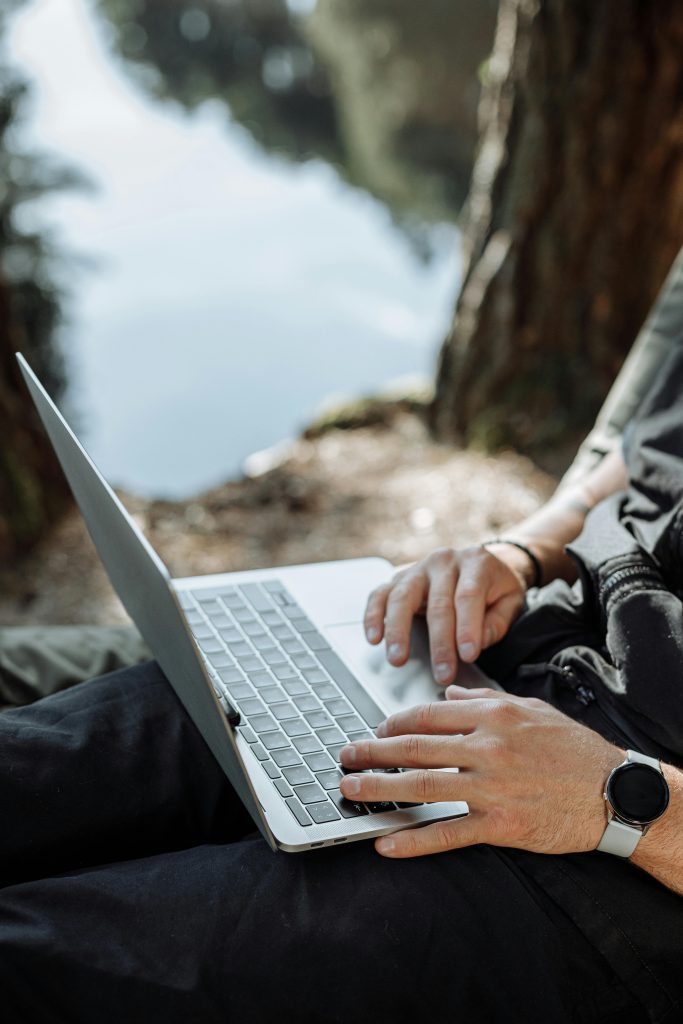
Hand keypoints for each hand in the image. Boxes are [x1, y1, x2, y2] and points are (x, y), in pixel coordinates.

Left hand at [339, 686, 623, 858]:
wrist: (612, 790)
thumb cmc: (572, 749)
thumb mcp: (531, 710)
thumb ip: (485, 702)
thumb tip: (449, 697)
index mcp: (492, 716)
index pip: (426, 716)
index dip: (392, 724)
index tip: (375, 731)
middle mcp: (487, 746)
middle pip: (413, 748)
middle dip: (372, 752)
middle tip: (345, 757)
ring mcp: (492, 786)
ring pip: (421, 785)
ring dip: (378, 789)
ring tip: (351, 791)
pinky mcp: (501, 823)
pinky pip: (448, 833)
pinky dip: (413, 840)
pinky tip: (387, 843)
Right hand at [364, 546, 529, 685]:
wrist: (479, 564)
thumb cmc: (495, 588)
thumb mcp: (512, 600)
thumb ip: (499, 621)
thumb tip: (480, 641)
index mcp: (476, 562)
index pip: (468, 595)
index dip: (467, 627)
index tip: (468, 655)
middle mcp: (444, 561)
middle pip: (437, 602)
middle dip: (439, 642)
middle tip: (442, 672)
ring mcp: (418, 568)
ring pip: (402, 597)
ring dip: (398, 631)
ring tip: (398, 659)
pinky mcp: (398, 578)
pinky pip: (380, 594)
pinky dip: (373, 616)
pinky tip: (374, 638)